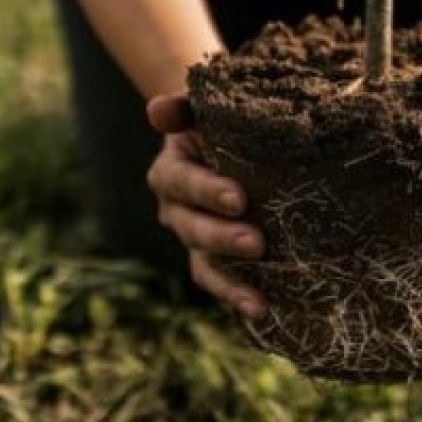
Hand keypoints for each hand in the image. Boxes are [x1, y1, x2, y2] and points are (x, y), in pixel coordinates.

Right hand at [146, 94, 267, 317]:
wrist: (229, 143)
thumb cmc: (221, 123)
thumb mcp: (203, 109)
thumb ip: (183, 108)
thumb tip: (157, 111)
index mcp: (170, 171)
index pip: (183, 182)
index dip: (207, 192)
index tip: (239, 199)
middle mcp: (177, 210)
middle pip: (193, 229)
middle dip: (223, 239)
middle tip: (257, 243)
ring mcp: (195, 239)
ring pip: (205, 266)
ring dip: (229, 284)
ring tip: (257, 301)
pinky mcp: (216, 260)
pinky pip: (222, 284)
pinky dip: (238, 300)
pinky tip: (264, 314)